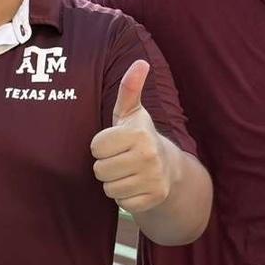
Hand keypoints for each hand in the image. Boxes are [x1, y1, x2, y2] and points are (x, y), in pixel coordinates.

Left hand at [90, 61, 170, 214]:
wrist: (169, 167)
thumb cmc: (140, 136)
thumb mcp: (131, 112)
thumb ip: (130, 88)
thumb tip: (141, 62)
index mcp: (138, 133)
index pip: (95, 147)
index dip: (102, 146)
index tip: (116, 143)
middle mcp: (148, 156)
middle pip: (99, 170)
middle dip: (106, 165)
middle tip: (121, 159)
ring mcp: (153, 179)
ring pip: (109, 188)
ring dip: (114, 182)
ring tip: (127, 172)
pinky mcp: (153, 198)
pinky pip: (121, 202)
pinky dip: (125, 197)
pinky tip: (135, 185)